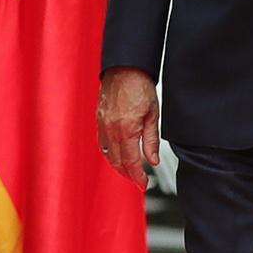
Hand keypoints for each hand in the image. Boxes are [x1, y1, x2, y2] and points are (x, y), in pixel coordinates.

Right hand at [98, 68, 160, 184]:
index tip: (143, 184)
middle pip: (118, 162)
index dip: (138, 177)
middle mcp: (111, 129)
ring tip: (128, 171)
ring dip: (117, 166)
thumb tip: (153, 160)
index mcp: (126, 129)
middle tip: (138, 180)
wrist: (124, 68)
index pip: (131, 162)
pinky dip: (109, 153)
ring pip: (108, 154)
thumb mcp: (153, 114)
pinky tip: (115, 155)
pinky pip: (101, 143)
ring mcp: (102, 124)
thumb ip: (151, 140)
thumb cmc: (139, 85)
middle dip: (128, 174)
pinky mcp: (99, 119)